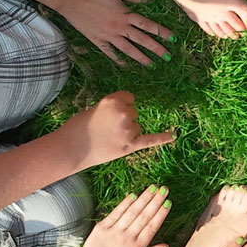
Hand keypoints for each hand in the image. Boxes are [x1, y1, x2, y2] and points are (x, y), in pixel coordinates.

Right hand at [53, 91, 176, 168]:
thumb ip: (115, 108)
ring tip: (108, 137)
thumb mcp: (97, 108)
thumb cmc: (80, 127)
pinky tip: (175, 135)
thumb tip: (130, 113)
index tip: (109, 113)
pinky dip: (163, 137)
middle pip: (134, 113)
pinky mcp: (130, 145)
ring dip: (127, 132)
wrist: (71, 148)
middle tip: (105, 128)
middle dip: (123, 120)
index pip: (130, 98)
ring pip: (137, 127)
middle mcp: (124, 112)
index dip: (121, 106)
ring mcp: (128, 129)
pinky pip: (151, 140)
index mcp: (114, 99)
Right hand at [57, 0, 174, 66]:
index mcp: (125, 14)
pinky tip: (125, 65)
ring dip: (141, 58)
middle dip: (156, 49)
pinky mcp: (97, 40)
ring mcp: (108, 35)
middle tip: (167, 57)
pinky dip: (118, 59)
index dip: (161, 32)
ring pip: (128, 49)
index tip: (173, 39)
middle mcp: (119, 27)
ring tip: (152, 65)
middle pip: (141, 40)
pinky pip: (110, 52)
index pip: (148, 25)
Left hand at [74, 184, 172, 246]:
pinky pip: (116, 212)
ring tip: (152, 188)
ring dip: (143, 198)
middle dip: (155, 201)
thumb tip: (165, 246)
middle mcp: (127, 238)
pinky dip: (125, 203)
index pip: (152, 227)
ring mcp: (114, 231)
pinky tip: (133, 194)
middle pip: (144, 216)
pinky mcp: (102, 227)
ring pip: (132, 211)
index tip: (168, 202)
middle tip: (164, 189)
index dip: (161, 213)